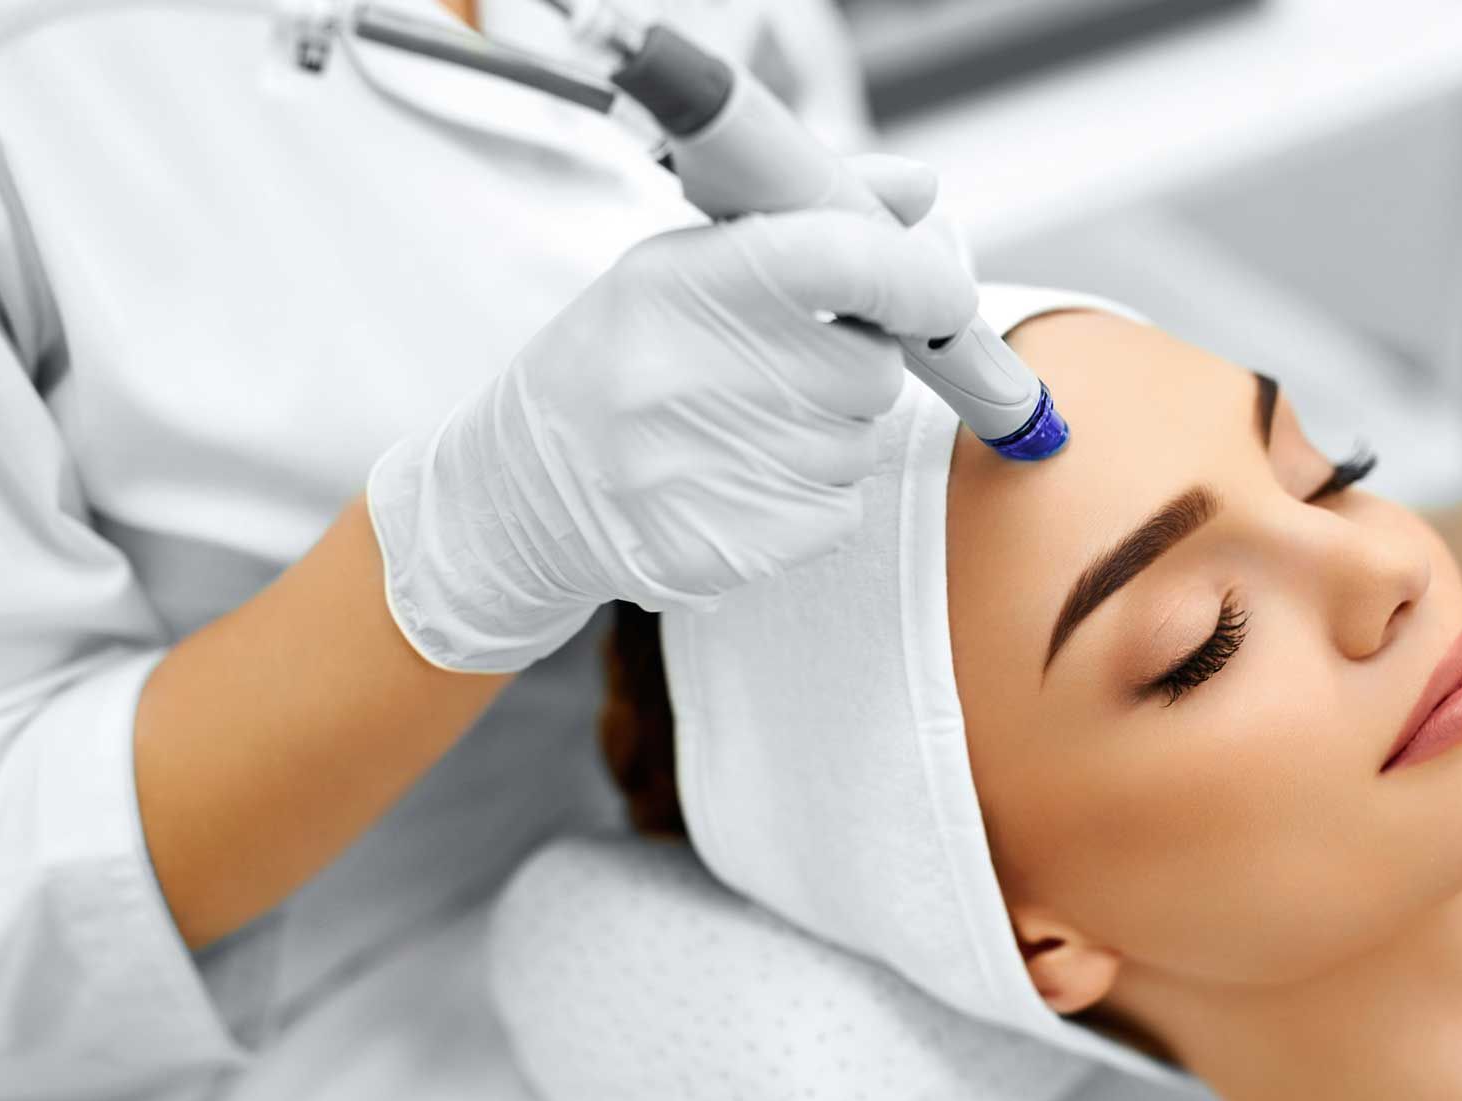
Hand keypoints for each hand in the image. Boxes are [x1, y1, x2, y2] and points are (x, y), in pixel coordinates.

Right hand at [367, 156, 976, 670]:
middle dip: (851, 365)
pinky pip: (840, 512)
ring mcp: (706, 471)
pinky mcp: (729, 549)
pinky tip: (744, 479)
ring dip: (830, 434)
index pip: (841, 260)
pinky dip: (814, 498)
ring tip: (745, 426)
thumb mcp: (678, 266)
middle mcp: (687, 376)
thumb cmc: (617, 360)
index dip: (915, 277)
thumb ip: (806, 219)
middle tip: (782, 368)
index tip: (941, 294)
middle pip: (869, 369)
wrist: (520, 491)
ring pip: (860, 445)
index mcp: (677, 284)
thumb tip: (921, 191)